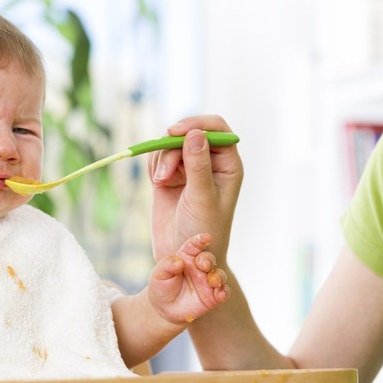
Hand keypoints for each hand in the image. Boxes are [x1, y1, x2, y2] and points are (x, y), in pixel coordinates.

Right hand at [148, 115, 242, 263]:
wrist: (182, 258)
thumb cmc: (203, 232)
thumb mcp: (202, 198)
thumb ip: (199, 165)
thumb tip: (195, 134)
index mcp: (227, 165)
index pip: (216, 129)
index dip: (197, 125)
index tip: (175, 132)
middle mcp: (209, 163)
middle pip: (189, 133)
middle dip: (173, 146)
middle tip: (163, 170)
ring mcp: (188, 169)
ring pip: (171, 144)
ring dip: (162, 159)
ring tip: (161, 182)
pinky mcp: (169, 176)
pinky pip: (159, 157)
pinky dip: (155, 165)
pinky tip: (157, 182)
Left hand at [148, 233, 229, 324]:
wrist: (164, 308)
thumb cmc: (161, 286)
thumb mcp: (159, 274)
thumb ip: (167, 265)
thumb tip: (179, 261)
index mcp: (187, 256)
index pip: (195, 245)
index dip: (201, 240)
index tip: (206, 237)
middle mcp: (199, 266)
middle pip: (209, 259)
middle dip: (208, 260)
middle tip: (204, 265)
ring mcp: (207, 281)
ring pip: (219, 275)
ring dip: (218, 276)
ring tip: (212, 281)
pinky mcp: (213, 296)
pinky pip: (223, 292)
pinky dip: (224, 292)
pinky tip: (220, 294)